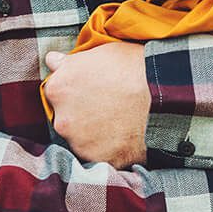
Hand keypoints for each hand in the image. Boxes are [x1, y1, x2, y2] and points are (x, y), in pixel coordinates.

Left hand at [43, 43, 147, 167]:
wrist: (161, 94)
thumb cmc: (131, 68)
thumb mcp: (98, 53)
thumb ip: (69, 62)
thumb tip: (51, 60)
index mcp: (57, 88)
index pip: (55, 94)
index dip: (73, 93)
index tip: (88, 92)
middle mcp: (61, 118)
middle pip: (65, 119)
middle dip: (80, 115)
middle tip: (104, 108)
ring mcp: (77, 141)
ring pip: (79, 139)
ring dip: (92, 134)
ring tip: (116, 123)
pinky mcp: (95, 158)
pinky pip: (97, 155)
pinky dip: (106, 149)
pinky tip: (120, 137)